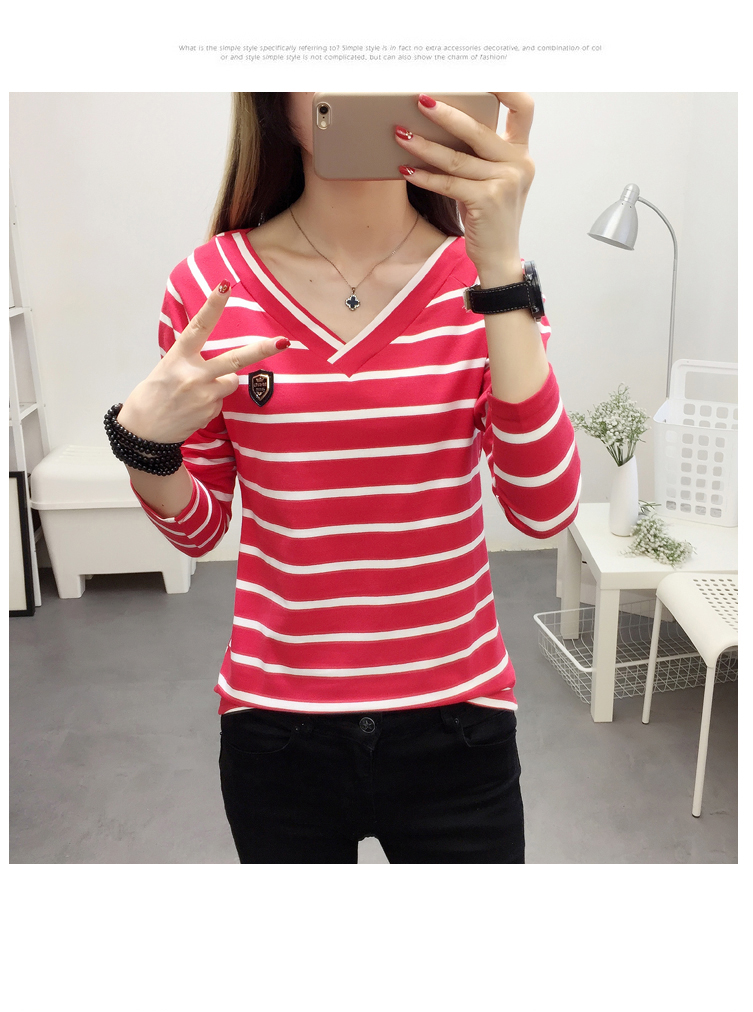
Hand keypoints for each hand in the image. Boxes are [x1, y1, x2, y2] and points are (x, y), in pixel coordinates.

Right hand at [118, 281, 287, 443]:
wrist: (145, 430)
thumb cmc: (154, 393)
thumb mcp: (167, 367)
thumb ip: (191, 358)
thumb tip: (217, 358)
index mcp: (179, 357)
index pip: (199, 326)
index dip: (213, 305)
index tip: (225, 285)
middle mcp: (193, 375)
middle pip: (234, 360)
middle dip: (261, 350)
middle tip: (283, 342)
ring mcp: (204, 395)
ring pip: (231, 381)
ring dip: (221, 382)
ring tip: (196, 392)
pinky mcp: (211, 411)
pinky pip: (222, 400)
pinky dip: (212, 401)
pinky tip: (194, 406)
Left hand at [395, 93, 534, 281]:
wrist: (499, 257)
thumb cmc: (490, 217)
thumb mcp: (493, 181)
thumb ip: (481, 156)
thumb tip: (441, 126)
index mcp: (522, 153)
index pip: (524, 108)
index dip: (505, 87)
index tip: (477, 76)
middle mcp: (519, 164)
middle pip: (478, 129)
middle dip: (446, 113)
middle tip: (420, 100)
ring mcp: (505, 182)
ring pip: (457, 158)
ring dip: (424, 145)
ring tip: (399, 134)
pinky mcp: (487, 200)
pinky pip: (448, 183)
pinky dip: (424, 176)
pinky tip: (405, 169)